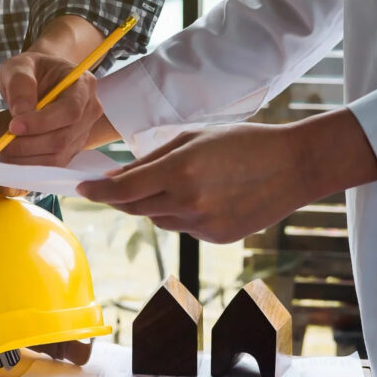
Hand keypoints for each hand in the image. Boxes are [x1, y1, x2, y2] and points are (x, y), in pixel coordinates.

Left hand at [0, 52, 101, 195]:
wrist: (39, 79)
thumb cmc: (31, 70)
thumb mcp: (20, 65)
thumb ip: (20, 83)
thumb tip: (20, 112)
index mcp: (83, 85)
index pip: (69, 110)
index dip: (42, 122)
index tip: (13, 126)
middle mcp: (89, 112)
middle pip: (62, 139)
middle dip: (26, 145)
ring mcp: (81, 133)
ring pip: (56, 157)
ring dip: (23, 159)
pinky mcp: (70, 150)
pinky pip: (50, 166)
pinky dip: (27, 165)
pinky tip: (8, 156)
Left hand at [76, 124, 309, 243]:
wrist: (294, 165)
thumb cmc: (241, 142)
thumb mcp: (191, 139)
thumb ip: (150, 160)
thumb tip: (114, 177)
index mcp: (179, 172)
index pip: (121, 190)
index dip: (96, 192)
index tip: (81, 189)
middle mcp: (188, 202)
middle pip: (133, 207)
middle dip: (121, 197)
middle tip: (116, 183)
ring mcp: (203, 224)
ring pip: (157, 218)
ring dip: (154, 203)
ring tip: (184, 181)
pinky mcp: (215, 238)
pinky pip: (182, 227)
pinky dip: (181, 213)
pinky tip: (207, 196)